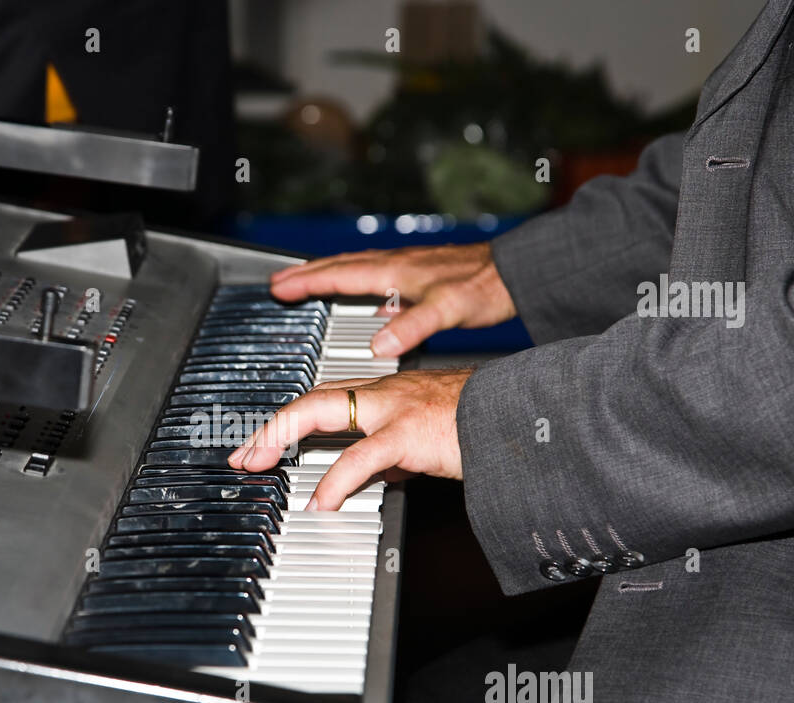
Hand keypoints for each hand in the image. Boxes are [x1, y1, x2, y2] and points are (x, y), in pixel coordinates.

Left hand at [227, 369, 473, 510]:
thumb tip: (376, 477)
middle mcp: (384, 393)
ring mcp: (394, 409)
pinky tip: (320, 503)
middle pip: (311, 399)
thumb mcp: (428, 441)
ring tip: (258, 465)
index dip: (288, 421)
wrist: (523, 419)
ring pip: (321, 410)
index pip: (324, 398)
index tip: (262, 445)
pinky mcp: (410, 434)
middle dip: (270, 426)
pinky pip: (360, 457)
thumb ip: (397, 455)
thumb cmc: (484, 427)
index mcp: (388, 393)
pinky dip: (334, 481)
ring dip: (281, 437)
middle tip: (244, 455)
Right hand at [269, 243, 516, 356]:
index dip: (307, 282)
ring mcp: (407, 271)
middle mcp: (395, 266)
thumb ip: (411, 327)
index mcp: (394, 272)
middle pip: (340, 267)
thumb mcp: (445, 311)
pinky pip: (377, 278)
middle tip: (279, 283)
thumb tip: (377, 345)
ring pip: (357, 270)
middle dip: (307, 275)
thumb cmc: (483, 286)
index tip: (279, 286)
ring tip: (308, 285)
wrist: (514, 273)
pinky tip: (369, 303)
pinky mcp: (420, 278)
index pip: (339, 274)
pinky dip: (360, 286)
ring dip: (329, 276)